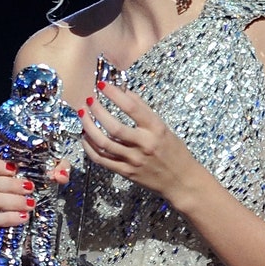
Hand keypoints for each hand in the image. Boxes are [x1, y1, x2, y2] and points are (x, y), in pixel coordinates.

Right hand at [0, 158, 69, 239]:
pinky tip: (24, 217)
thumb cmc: (41, 193)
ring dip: (13, 201)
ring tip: (31, 204)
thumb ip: (59, 168)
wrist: (40, 223)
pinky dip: (8, 218)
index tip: (13, 168)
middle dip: (10, 185)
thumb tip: (60, 175)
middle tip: (30, 187)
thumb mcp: (52, 175)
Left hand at [79, 82, 197, 201]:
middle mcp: (144, 144)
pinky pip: (101, 159)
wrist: (181, 181)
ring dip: (88, 127)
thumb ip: (144, 111)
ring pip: (103, 143)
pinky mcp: (125, 172)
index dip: (114, 94)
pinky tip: (85, 136)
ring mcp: (133, 160)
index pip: (132, 108)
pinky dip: (89, 147)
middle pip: (114, 127)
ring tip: (83, 115)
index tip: (102, 84)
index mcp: (156, 129)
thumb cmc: (174, 151)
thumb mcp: (163, 128)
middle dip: (97, 111)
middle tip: (88, 100)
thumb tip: (124, 92)